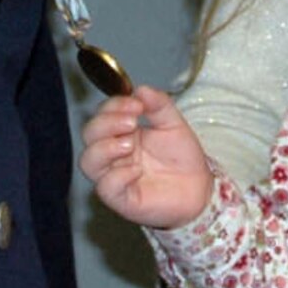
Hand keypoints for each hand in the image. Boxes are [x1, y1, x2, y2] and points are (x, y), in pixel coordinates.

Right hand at [79, 88, 210, 228]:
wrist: (200, 188)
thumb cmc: (182, 158)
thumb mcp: (173, 124)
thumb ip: (159, 104)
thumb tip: (140, 89)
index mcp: (122, 133)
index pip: (103, 114)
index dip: (114, 106)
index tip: (136, 104)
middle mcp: (113, 154)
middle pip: (89, 134)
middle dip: (106, 123)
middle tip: (132, 122)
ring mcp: (114, 176)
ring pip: (88, 161)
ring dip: (106, 148)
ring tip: (130, 144)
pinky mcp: (121, 198)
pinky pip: (105, 187)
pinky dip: (118, 175)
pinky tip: (137, 170)